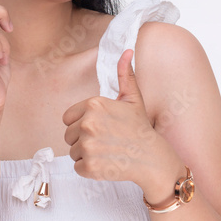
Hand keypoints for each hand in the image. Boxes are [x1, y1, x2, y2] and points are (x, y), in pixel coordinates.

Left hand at [62, 49, 177, 190]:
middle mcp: (88, 124)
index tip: (101, 127)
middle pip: (68, 136)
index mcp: (94, 105)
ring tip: (107, 151)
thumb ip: (125, 75)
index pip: (67, 118)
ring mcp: (88, 146)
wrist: (152, 158)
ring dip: (87, 155)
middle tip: (106, 141)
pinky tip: (107, 163)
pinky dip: (90, 169)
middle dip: (83, 140)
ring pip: (73, 152)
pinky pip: (77, 167)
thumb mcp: (133, 98)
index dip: (82, 123)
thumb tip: (127, 51)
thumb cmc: (140, 128)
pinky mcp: (89, 167)